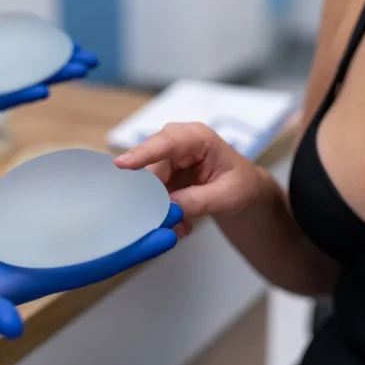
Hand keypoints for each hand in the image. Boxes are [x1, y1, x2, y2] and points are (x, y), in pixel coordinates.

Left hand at [0, 23, 98, 169]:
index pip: (12, 58)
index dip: (39, 52)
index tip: (68, 47)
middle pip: (24, 71)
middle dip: (58, 65)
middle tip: (91, 61)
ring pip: (17, 83)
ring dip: (50, 76)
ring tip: (81, 70)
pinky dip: (18, 93)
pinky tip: (43, 89)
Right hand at [0, 204, 181, 364]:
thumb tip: (14, 327)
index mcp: (31, 282)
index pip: (93, 266)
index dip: (129, 253)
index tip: (164, 236)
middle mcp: (34, 266)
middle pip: (93, 246)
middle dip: (129, 229)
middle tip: (163, 207)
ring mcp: (19, 252)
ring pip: (72, 231)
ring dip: (104, 215)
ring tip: (133, 195)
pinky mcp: (2, 238)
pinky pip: (44, 220)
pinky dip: (65, 207)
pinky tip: (79, 190)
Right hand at [114, 123, 265, 237]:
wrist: (242, 191)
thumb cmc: (241, 185)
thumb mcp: (228, 196)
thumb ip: (199, 200)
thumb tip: (170, 207)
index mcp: (198, 138)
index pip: (167, 142)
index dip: (143, 153)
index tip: (122, 164)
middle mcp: (177, 143)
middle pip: (151, 166)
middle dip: (152, 194)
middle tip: (163, 220)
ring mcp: (167, 158)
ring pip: (148, 183)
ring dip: (159, 207)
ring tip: (180, 226)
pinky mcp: (162, 174)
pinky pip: (151, 193)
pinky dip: (162, 210)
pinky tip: (180, 223)